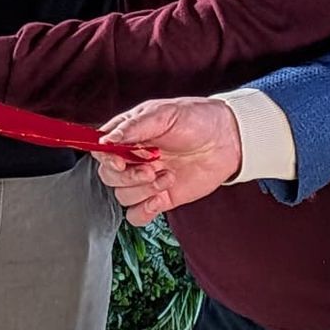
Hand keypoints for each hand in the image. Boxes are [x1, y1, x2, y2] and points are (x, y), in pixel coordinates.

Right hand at [93, 97, 241, 225]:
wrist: (227, 140)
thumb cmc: (197, 119)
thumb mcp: (164, 114)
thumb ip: (133, 127)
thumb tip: (106, 140)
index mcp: (129, 135)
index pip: (102, 151)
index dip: (106, 159)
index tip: (120, 161)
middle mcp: (134, 158)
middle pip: (109, 177)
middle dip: (129, 177)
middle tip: (151, 168)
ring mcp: (146, 179)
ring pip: (123, 196)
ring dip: (143, 191)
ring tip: (168, 177)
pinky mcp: (161, 197)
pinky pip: (137, 215)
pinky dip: (144, 211)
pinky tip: (161, 198)